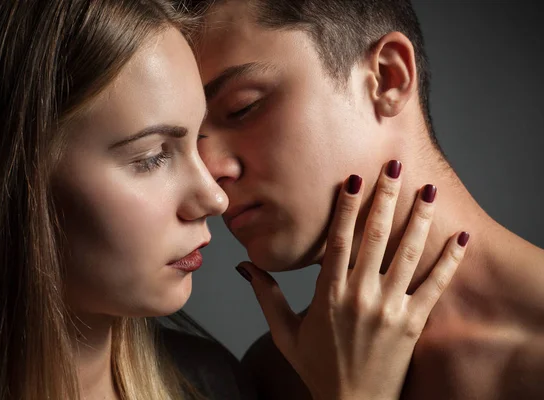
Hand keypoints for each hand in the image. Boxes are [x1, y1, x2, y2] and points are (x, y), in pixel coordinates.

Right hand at [236, 161, 469, 399]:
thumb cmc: (318, 367)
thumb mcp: (285, 332)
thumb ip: (265, 295)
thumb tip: (244, 266)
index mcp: (328, 295)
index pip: (338, 241)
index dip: (346, 207)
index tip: (353, 180)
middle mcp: (360, 296)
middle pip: (374, 237)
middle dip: (386, 199)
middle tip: (394, 168)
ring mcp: (389, 309)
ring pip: (407, 254)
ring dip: (418, 220)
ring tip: (427, 191)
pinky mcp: (412, 323)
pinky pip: (434, 286)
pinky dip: (449, 260)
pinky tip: (461, 238)